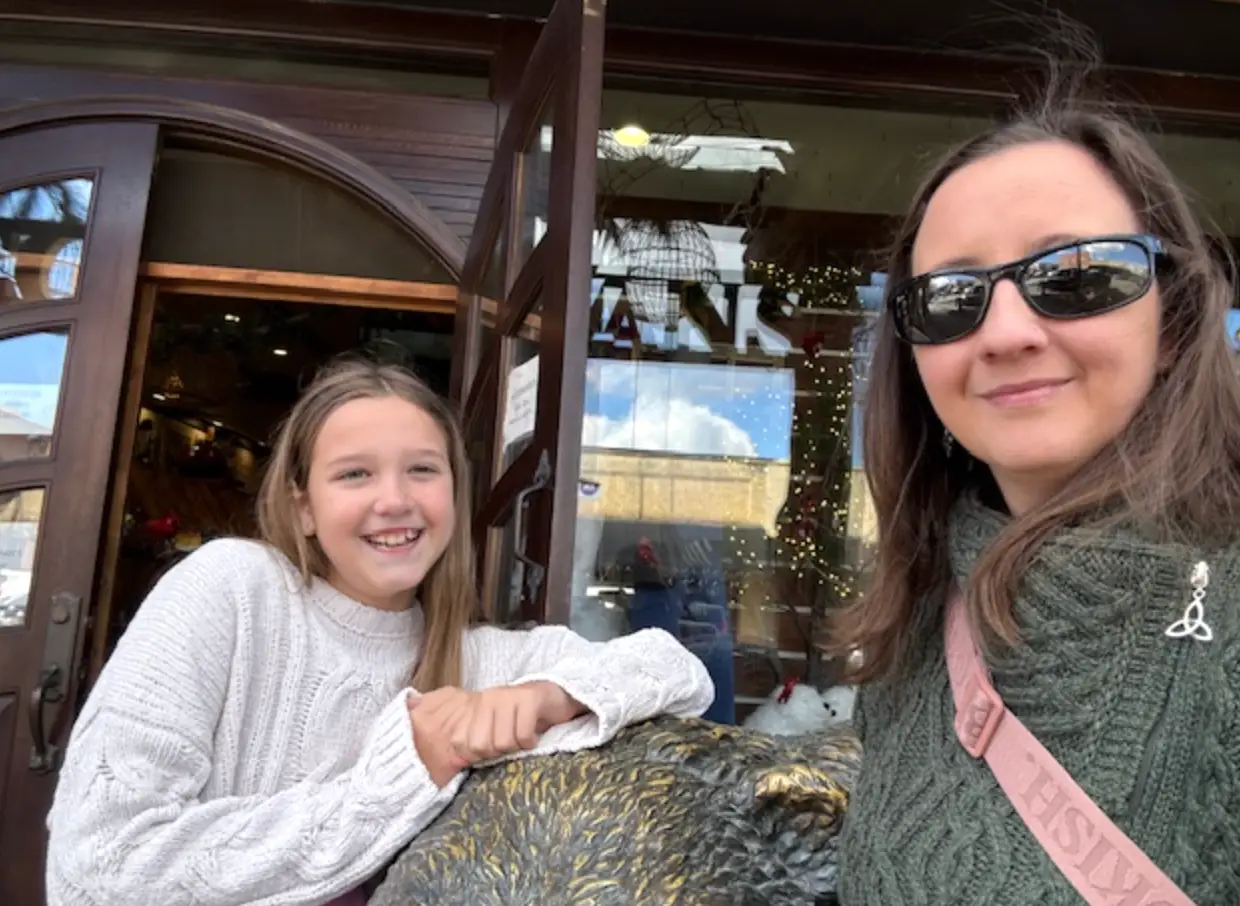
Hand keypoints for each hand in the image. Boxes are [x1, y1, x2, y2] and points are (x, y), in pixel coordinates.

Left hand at [408, 683, 583, 784]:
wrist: (555, 697)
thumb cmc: (521, 718)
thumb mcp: (492, 727)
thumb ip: (471, 740)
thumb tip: (449, 763)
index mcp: (474, 705)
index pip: (462, 743)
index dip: (478, 754)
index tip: (492, 750)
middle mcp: (488, 699)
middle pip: (482, 745)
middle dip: (498, 751)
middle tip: (510, 742)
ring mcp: (508, 697)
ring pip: (503, 742)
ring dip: (516, 746)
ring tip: (521, 736)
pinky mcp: (529, 699)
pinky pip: (523, 736)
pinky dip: (530, 741)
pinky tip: (533, 735)